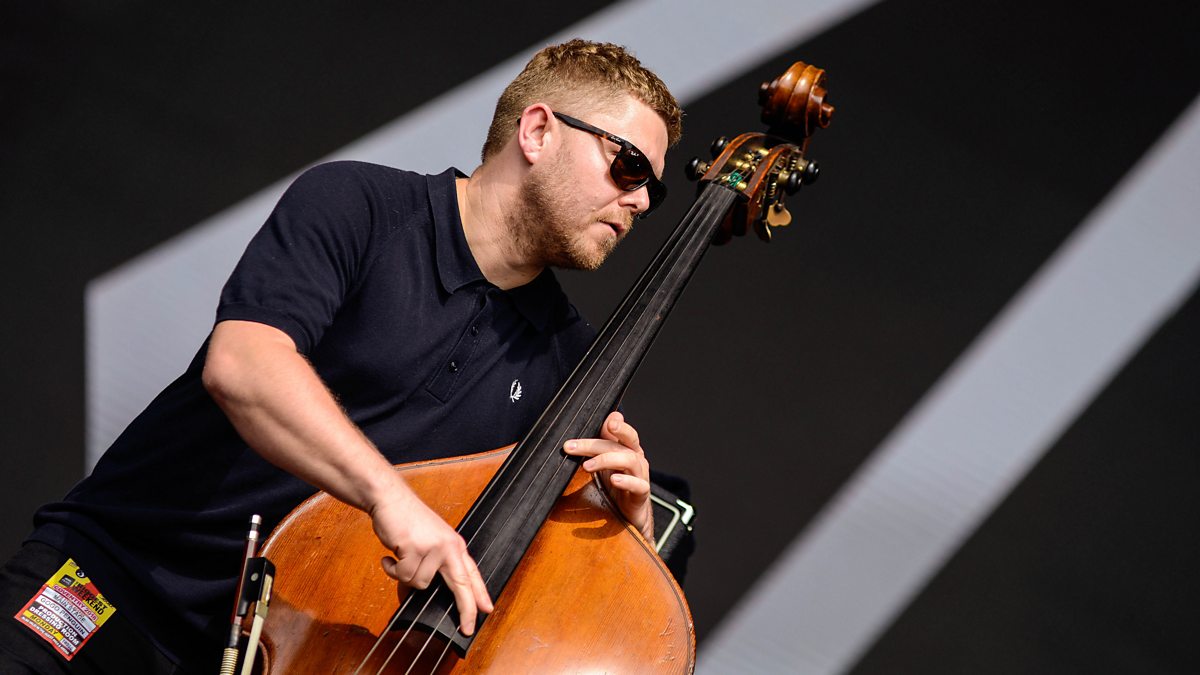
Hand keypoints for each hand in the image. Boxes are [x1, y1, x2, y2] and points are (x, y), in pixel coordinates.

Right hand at [369, 485, 493, 635]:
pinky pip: (404, 575)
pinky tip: (391, 555)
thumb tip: (427, 588)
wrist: (391, 499)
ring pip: (420, 584)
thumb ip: (436, 562)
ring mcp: (433, 548)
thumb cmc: (408, 520)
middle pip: (462, 585)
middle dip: (466, 610)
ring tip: (401, 556)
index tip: (487, 610)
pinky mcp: (414, 549)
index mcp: (455, 545)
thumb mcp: (432, 539)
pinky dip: (392, 569)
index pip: (472, 573)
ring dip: (404, 574)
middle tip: (466, 629)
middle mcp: (448, 546)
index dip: (480, 593)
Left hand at [563, 411, 653, 539]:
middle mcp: (636, 459)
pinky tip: (614, 480)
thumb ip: (599, 444)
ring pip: (629, 461)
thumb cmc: (615, 487)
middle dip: (592, 444)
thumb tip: (590, 423)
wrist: (629, 516)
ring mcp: (640, 476)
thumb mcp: (604, 463)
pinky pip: (638, 485)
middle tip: (570, 446)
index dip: (617, 425)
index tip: (606, 422)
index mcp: (628, 449)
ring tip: (587, 466)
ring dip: (606, 460)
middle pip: (618, 445)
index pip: (623, 432)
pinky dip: (626, 481)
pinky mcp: (641, 494)